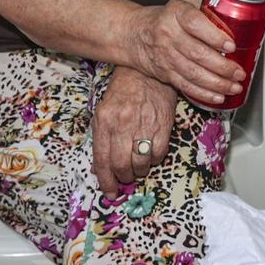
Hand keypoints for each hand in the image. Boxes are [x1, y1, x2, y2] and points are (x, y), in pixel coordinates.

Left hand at [92, 65, 177, 192]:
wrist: (145, 72)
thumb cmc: (122, 93)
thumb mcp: (104, 111)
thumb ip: (101, 139)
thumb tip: (102, 169)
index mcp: (104, 121)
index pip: (102, 160)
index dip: (106, 181)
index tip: (110, 192)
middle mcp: (122, 124)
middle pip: (121, 165)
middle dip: (123, 177)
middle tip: (126, 176)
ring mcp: (143, 125)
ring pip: (141, 163)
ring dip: (139, 170)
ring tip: (138, 165)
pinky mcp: (163, 125)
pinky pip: (158, 154)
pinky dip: (154, 160)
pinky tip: (150, 153)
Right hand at [131, 0, 242, 105]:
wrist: (133, 34)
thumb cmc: (165, 20)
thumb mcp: (181, 9)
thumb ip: (204, 18)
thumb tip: (239, 31)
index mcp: (176, 14)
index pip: (196, 24)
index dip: (215, 36)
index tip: (232, 45)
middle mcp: (168, 34)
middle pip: (198, 53)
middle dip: (223, 67)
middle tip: (239, 72)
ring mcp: (165, 56)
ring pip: (193, 73)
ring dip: (218, 83)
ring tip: (234, 87)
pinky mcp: (164, 73)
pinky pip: (186, 86)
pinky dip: (204, 94)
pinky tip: (218, 97)